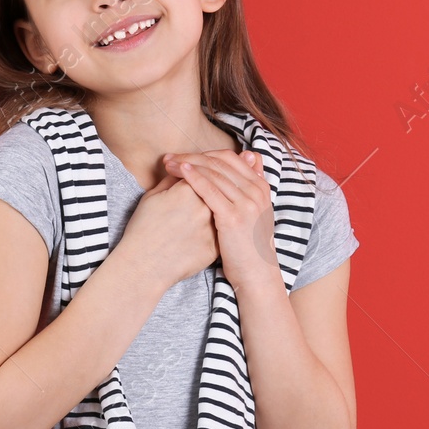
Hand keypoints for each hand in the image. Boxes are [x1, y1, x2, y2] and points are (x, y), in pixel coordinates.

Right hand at [118, 172, 220, 290]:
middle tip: (197, 196)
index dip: (194, 173)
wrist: (144, 264)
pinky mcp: (215, 246)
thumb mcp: (152, 196)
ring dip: (216, 208)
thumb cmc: (143, 229)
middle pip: (214, 189)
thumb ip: (172, 179)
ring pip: (220, 211)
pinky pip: (219, 232)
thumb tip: (184, 168)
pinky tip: (202, 231)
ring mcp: (212, 227)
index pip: (200, 172)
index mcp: (188, 190)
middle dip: (209, 188)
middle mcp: (205, 206)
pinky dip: (214, 229)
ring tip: (198, 215)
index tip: (188, 177)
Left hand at [160, 148, 277, 292]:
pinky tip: (179, 172)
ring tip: (167, 163)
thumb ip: (249, 185)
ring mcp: (246, 203)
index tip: (183, 156)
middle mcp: (256, 190)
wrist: (256, 274)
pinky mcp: (233, 216)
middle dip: (191, 156)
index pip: (229, 158)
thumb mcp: (254, 212)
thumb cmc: (247, 245)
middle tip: (169, 157)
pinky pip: (210, 190)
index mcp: (260, 186)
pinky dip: (193, 177)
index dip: (204, 154)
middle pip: (219, 162)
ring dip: (187, 164)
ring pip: (213, 173)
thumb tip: (248, 156)